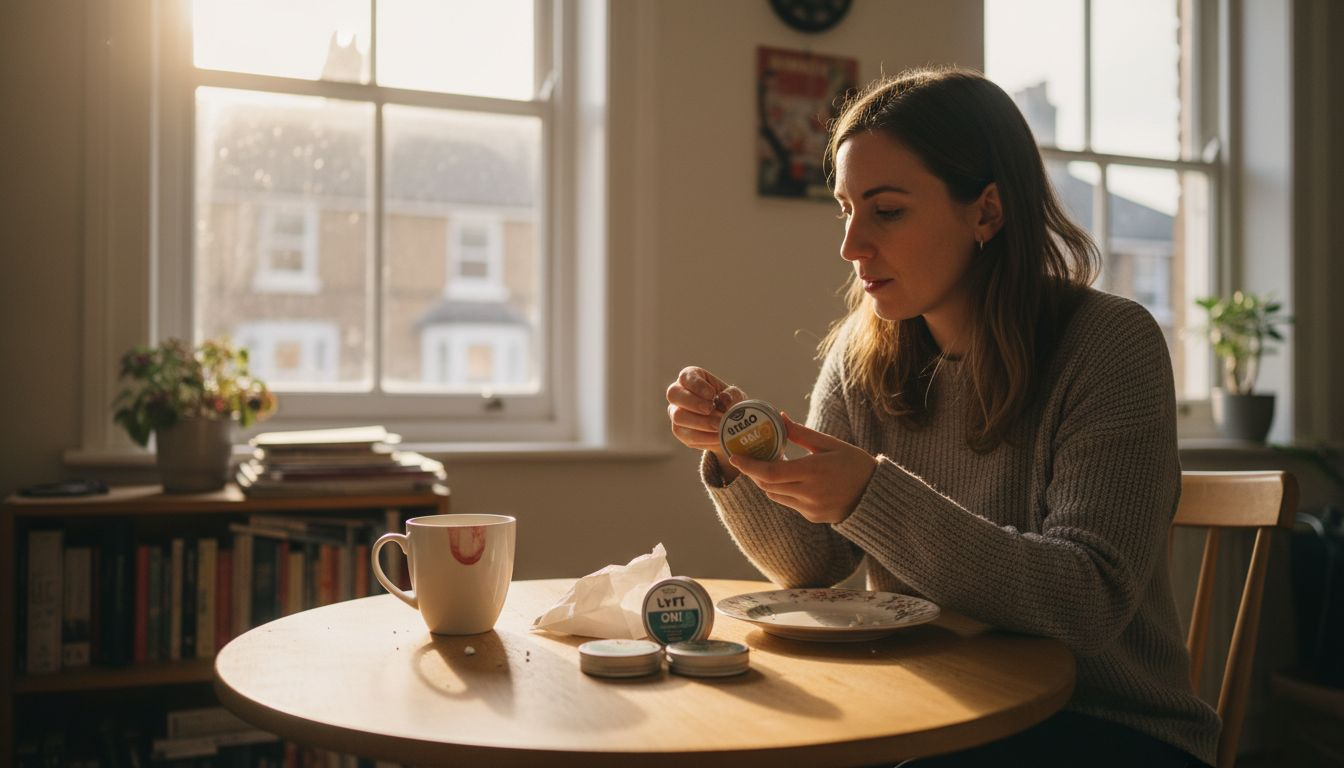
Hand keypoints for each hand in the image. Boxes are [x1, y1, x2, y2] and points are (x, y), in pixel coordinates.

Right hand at [666, 366, 746, 477]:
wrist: (729, 424)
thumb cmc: (730, 403)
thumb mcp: (736, 396)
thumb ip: (732, 395)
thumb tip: (724, 399)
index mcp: (690, 378)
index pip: (686, 376)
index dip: (697, 385)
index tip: (712, 394)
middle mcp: (678, 394)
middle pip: (674, 394)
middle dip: (694, 403)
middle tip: (710, 409)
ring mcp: (676, 413)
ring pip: (678, 417)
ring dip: (701, 422)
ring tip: (720, 426)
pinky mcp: (680, 431)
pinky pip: (687, 435)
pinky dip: (705, 437)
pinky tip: (718, 437)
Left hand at [729, 413, 876, 523]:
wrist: (876, 495)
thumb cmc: (855, 464)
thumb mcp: (831, 444)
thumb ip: (802, 434)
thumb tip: (780, 418)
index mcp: (814, 471)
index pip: (770, 473)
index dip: (748, 466)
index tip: (735, 456)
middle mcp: (809, 493)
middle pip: (767, 486)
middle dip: (755, 472)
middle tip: (751, 456)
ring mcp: (810, 508)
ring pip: (775, 496)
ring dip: (767, 482)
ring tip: (770, 465)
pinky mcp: (812, 517)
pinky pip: (788, 503)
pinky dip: (781, 491)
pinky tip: (788, 478)